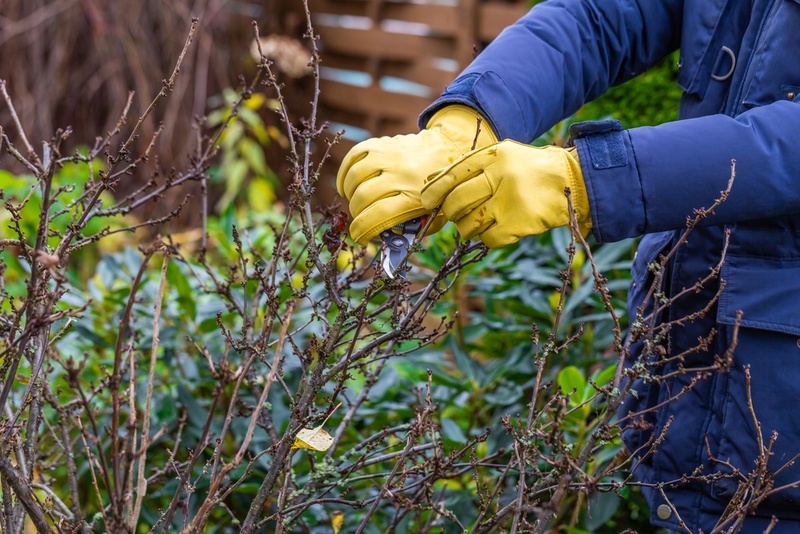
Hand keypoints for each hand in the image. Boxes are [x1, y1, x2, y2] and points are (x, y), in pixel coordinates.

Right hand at [336, 105, 495, 244]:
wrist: (450, 150)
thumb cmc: (440, 190)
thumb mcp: (434, 216)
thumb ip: (412, 231)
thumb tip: (385, 241)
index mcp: (416, 196)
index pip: (379, 215)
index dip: (362, 230)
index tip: (359, 237)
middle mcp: (402, 174)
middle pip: (363, 197)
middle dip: (356, 212)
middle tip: (360, 216)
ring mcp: (391, 156)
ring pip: (355, 176)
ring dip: (349, 193)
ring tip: (354, 199)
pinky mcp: (383, 143)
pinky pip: (354, 155)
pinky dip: (345, 172)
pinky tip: (346, 184)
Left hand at [421, 140, 591, 247]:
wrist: (573, 182)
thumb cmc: (530, 170)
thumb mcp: (503, 157)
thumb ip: (471, 167)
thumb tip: (431, 183)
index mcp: (494, 156)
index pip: (453, 173)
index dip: (435, 189)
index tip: (426, 200)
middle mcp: (500, 176)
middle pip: (457, 201)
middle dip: (449, 212)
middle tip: (452, 214)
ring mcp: (509, 201)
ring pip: (468, 223)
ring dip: (466, 227)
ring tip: (477, 221)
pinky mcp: (518, 224)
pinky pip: (486, 239)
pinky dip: (485, 238)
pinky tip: (494, 229)